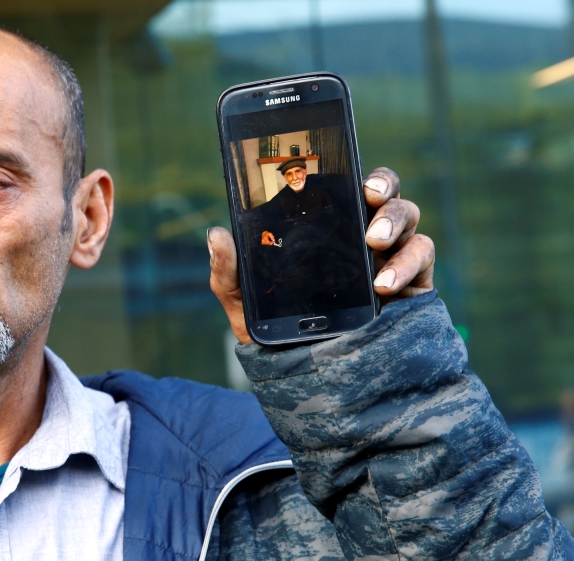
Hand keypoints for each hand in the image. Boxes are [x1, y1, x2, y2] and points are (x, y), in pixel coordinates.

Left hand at [208, 166, 434, 343]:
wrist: (310, 385)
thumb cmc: (279, 337)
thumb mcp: (246, 305)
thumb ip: (229, 273)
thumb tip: (216, 235)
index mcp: (327, 233)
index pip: (345, 189)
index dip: (349, 172)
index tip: (342, 170)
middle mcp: (363, 239)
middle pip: (385, 195)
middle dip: (383, 186)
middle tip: (368, 196)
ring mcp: (390, 259)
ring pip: (409, 219)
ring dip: (395, 221)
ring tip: (374, 242)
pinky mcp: (412, 287)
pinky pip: (422, 259)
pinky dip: (407, 265)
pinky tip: (384, 284)